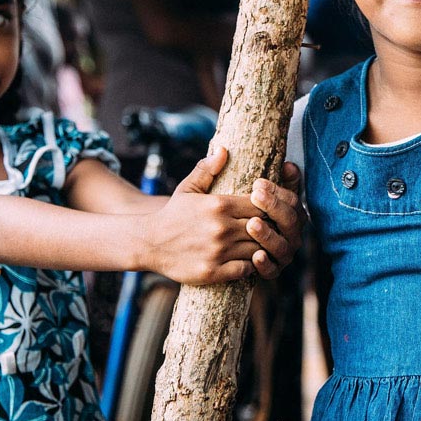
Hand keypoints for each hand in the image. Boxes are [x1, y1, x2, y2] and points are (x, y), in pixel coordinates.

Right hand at [140, 148, 299, 284]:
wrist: (149, 243)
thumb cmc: (173, 214)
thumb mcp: (188, 188)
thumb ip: (207, 169)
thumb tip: (223, 149)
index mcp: (219, 205)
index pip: (260, 204)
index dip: (268, 208)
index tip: (267, 211)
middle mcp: (221, 228)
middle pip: (263, 227)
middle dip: (269, 228)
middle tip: (272, 230)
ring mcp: (218, 251)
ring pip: (257, 249)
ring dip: (261, 247)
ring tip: (262, 245)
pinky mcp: (214, 272)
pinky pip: (245, 270)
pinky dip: (250, 266)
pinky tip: (248, 260)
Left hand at [246, 161, 303, 278]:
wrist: (222, 246)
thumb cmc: (238, 215)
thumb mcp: (250, 197)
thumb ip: (270, 183)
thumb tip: (288, 165)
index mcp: (290, 212)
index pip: (291, 200)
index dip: (277, 191)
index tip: (257, 183)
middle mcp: (291, 233)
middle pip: (290, 220)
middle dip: (273, 207)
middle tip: (255, 196)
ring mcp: (283, 254)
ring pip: (281, 246)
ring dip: (268, 235)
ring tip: (252, 224)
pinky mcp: (271, 271)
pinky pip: (272, 270)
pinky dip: (266, 264)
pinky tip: (256, 256)